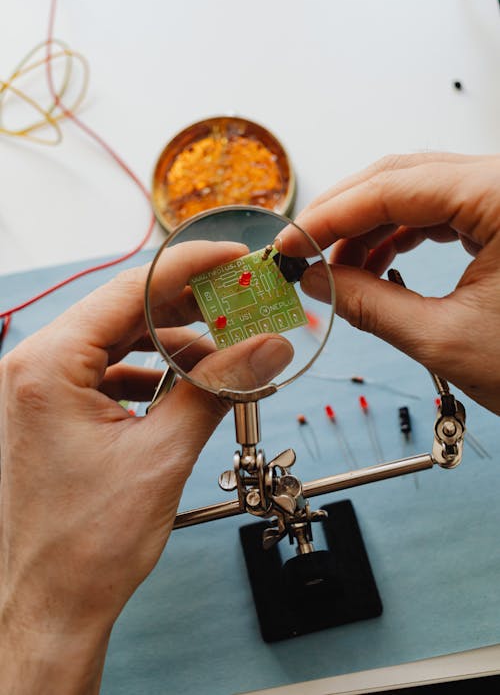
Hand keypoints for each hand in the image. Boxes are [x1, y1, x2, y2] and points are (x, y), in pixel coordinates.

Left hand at [0, 240, 292, 693]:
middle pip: (124, 309)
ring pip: (119, 339)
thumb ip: (218, 389)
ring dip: (172, 342)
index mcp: (49, 364)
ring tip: (224, 351)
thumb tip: (267, 348)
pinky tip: (186, 385)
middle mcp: (36, 366)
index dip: (191, 267)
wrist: (50, 607)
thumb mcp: (163, 456)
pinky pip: (109, 370)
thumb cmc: (85, 545)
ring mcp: (42, 388)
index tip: (235, 258)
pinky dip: (151, 372)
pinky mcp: (54, 410)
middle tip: (240, 302)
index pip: (131, 288)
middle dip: (188, 305)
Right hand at [279, 152, 499, 414]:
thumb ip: (368, 304)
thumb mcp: (445, 338)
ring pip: (421, 191)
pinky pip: (444, 210)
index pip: (394, 188)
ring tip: (336, 268)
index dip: (331, 217)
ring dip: (371, 226)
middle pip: (404, 177)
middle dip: (346, 216)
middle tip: (303, 251)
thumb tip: (316, 281)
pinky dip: (402, 234)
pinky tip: (374, 263)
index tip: (290, 244)